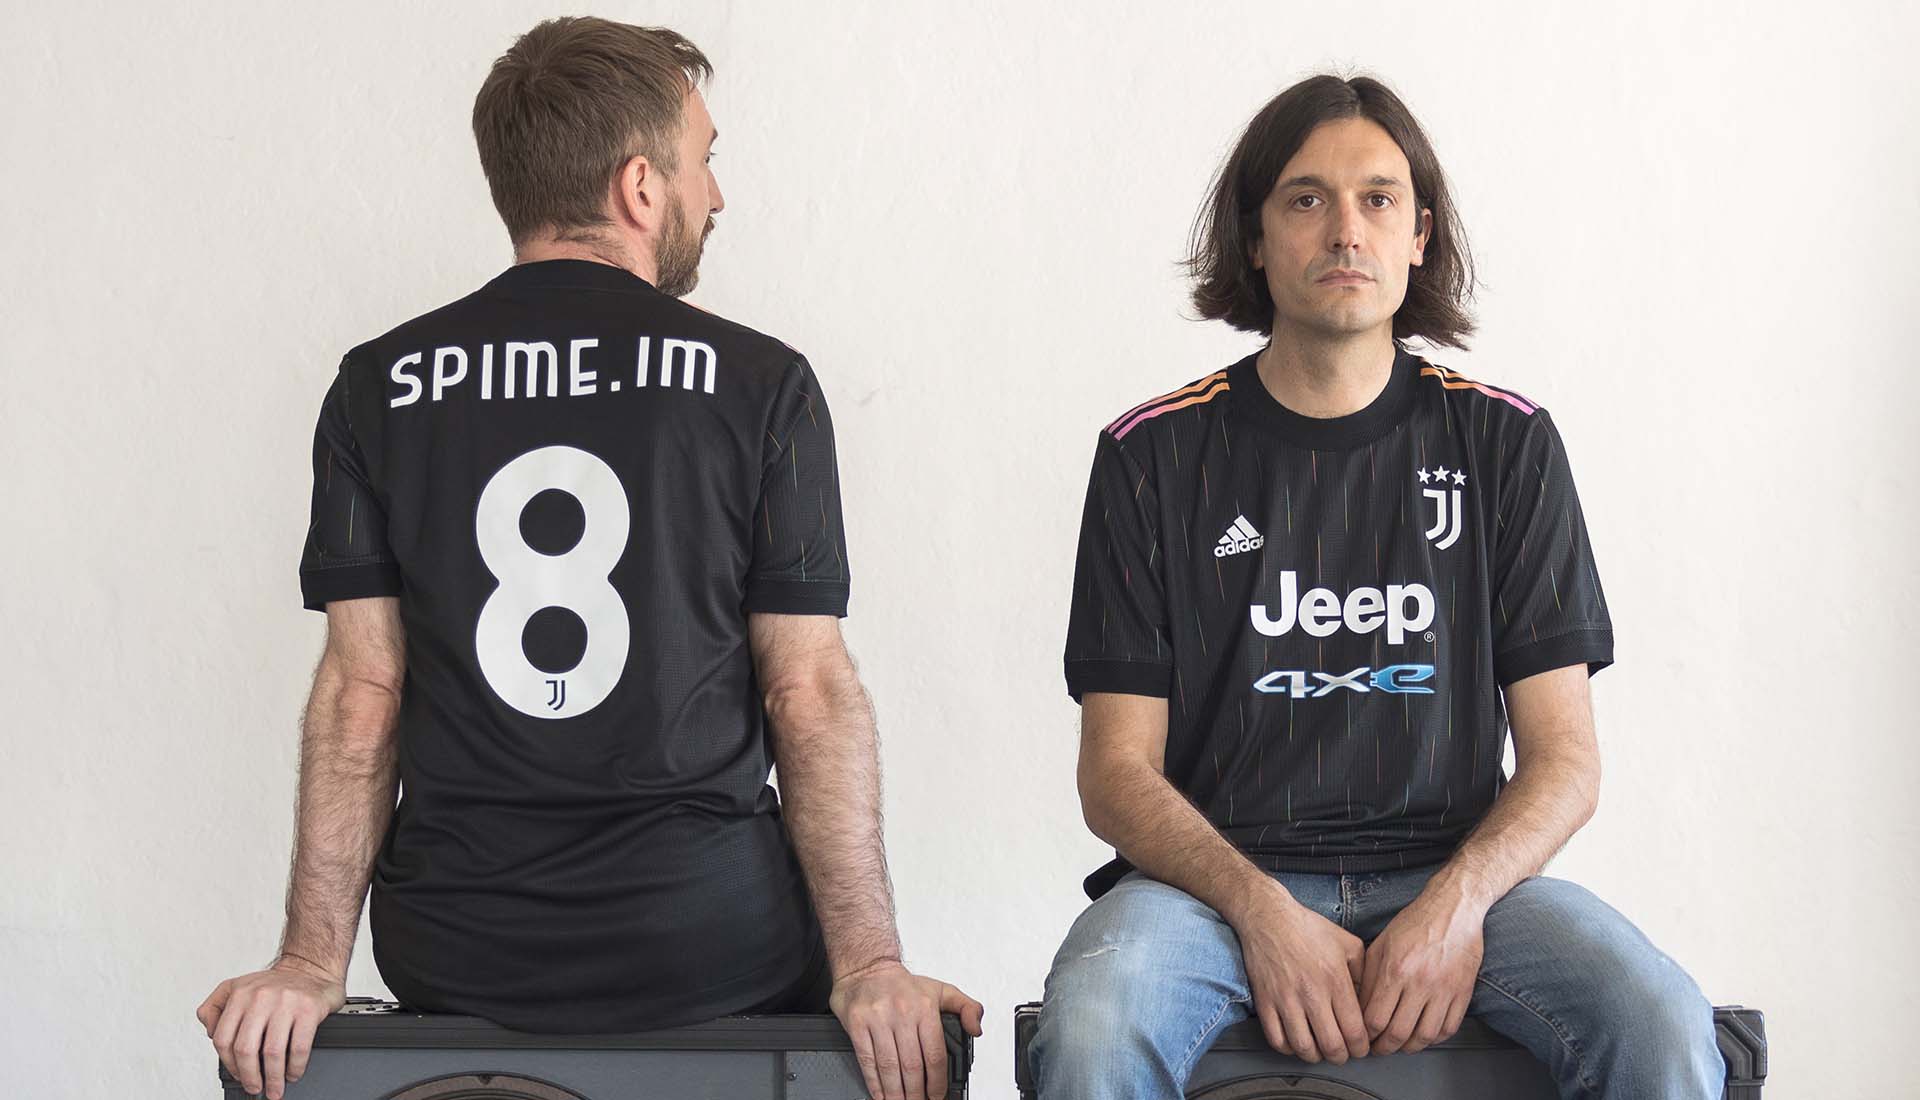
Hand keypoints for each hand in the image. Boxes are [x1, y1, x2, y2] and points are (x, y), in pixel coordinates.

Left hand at [195, 955, 345, 1098]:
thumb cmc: (275, 984)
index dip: (229, 1064)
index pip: (223, 1038)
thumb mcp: (236, 987)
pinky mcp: (308, 1009)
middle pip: (246, 1048)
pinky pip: (298, 1047)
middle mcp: (260, 996)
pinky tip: (293, 1072)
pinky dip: (295, 1067)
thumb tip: (211, 1033)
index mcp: (240, 994)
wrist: (311, 968)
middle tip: (255, 1087)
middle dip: (249, 1076)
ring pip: (272, 1052)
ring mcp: (286, 1002)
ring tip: (275, 1087)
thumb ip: (214, 1008)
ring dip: (273, 1077)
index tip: (238, 1075)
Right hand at [828, 958, 984, 1099]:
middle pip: (911, 1065)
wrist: (866, 966)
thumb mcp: (941, 990)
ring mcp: (878, 1019)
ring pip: (889, 1066)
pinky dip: (874, 1082)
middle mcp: (902, 1013)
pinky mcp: (857, 1024)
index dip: (937, 1082)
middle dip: (916, 1093)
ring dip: (896, 1092)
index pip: (934, 1054)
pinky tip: (880, 1094)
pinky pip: (867, 1060)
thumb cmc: (903, 984)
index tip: (937, 1095)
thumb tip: (976, 1029)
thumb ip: (967, 1008)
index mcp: (924, 1008)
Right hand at [1230, 879, 1369, 1064]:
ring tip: (1321, 1050)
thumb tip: (1371, 1000)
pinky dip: (1289, 1049)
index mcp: (1335, 980)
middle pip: (1332, 1045)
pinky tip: (1297, 1042)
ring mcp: (1286, 1000)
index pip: (1355, 1031)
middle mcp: (1312, 993)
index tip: (1361, 1047)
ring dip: (1316, 1056)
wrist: (1268, 918)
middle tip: (1344, 1053)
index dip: (1362, 1048)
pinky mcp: (1265, 1002)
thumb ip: (1364, 973)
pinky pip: (1277, 1040)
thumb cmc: (1309, 929)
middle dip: (1342, 1057)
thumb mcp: (1348, 944)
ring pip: (1304, 1048)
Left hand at [1359, 887, 1484, 1053]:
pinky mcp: (1463, 992)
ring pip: (1425, 1036)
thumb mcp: (1381, 944)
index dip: (1365, 1034)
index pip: (1375, 1018)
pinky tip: (1424, 1035)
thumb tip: (1359, 1006)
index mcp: (1396, 969)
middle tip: (1379, 1048)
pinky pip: (1449, 1027)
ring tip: (1401, 1045)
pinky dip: (1435, 1038)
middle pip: (1398, 1033)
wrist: (1453, 910)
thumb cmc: (1415, 923)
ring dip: (1410, 1047)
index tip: (1363, 1037)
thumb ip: (1369, 976)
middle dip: (1384, 1047)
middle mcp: (1420, 982)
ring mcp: (1444, 989)